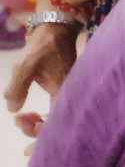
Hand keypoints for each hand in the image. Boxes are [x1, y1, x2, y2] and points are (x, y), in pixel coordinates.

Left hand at [7, 23, 78, 138]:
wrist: (55, 31)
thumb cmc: (43, 47)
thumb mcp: (25, 65)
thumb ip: (17, 88)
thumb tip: (13, 111)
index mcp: (64, 93)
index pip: (55, 124)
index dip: (39, 135)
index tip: (20, 130)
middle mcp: (69, 97)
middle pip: (58, 127)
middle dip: (35, 131)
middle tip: (18, 121)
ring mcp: (66, 95)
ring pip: (56, 121)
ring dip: (36, 125)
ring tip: (20, 118)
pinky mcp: (62, 93)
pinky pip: (54, 113)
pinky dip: (41, 119)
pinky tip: (28, 115)